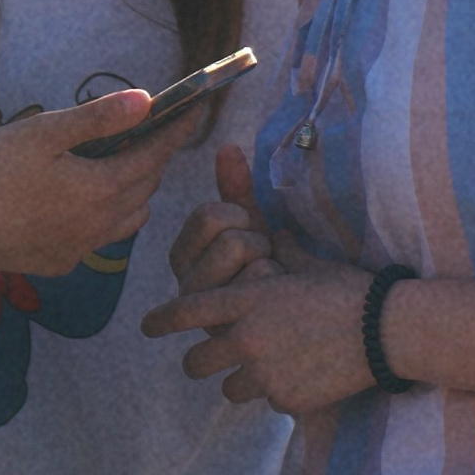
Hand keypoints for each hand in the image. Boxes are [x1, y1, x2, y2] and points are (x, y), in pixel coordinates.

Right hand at [0, 93, 171, 278]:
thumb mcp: (42, 133)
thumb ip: (97, 119)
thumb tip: (146, 102)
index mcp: (100, 189)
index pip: (153, 156)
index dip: (175, 132)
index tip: (195, 111)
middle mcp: (100, 224)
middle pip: (144, 187)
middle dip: (153, 158)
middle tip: (150, 133)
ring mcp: (80, 249)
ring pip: (128, 218)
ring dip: (134, 191)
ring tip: (121, 166)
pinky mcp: (60, 263)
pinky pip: (99, 238)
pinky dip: (105, 217)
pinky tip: (82, 204)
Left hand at [147, 248, 374, 414]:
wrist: (385, 330)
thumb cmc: (348, 289)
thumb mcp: (307, 262)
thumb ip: (277, 247)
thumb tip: (269, 227)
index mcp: (246, 300)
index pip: (187, 311)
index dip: (162, 320)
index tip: (146, 327)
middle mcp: (246, 339)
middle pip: (195, 363)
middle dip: (199, 361)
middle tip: (209, 361)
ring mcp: (263, 374)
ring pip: (228, 389)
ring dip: (240, 382)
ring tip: (266, 370)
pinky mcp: (285, 400)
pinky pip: (268, 402)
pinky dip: (279, 394)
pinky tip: (304, 378)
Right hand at [164, 145, 277, 298]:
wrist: (291, 311)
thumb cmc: (263, 264)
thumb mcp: (249, 225)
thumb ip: (235, 189)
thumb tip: (228, 146)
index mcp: (183, 255)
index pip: (209, 216)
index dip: (238, 216)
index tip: (246, 231)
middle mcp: (186, 286)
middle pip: (230, 239)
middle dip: (256, 242)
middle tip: (260, 259)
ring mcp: (205, 313)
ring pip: (244, 258)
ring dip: (267, 261)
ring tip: (266, 277)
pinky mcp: (228, 328)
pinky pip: (261, 282)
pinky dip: (276, 281)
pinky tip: (274, 299)